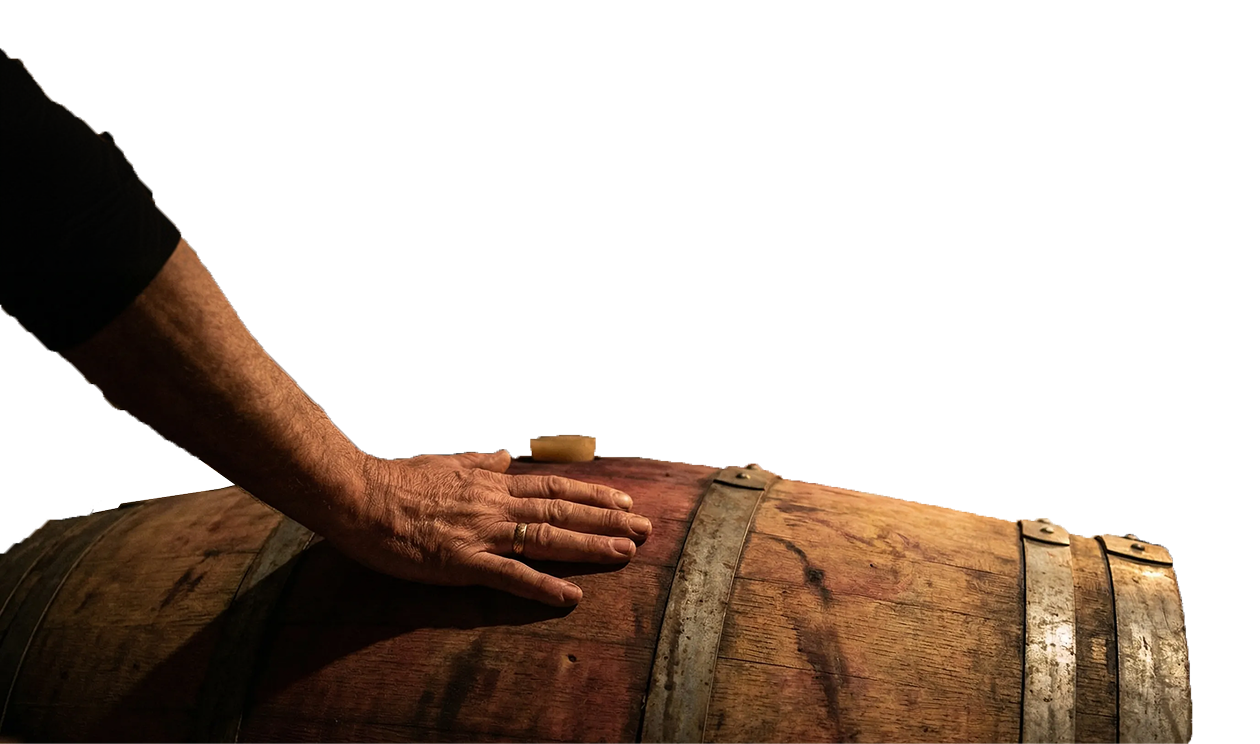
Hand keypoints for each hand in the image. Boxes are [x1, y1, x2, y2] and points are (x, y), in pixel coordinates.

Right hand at [322, 449, 651, 606]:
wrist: (359, 495)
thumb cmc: (396, 478)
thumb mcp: (443, 460)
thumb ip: (475, 459)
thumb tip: (499, 451)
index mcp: (490, 483)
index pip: (552, 487)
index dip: (591, 493)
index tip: (623, 500)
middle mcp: (495, 505)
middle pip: (561, 510)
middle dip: (607, 519)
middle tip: (645, 527)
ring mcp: (481, 533)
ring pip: (547, 538)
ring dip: (589, 546)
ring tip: (625, 554)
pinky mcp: (462, 563)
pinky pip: (509, 576)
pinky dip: (541, 586)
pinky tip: (569, 597)